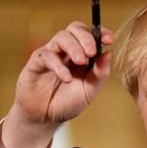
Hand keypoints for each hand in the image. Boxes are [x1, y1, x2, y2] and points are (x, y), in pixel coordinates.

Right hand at [0, 22, 114, 147]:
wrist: (45, 118)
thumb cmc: (67, 103)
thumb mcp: (89, 91)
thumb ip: (100, 74)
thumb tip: (109, 54)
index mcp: (82, 55)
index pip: (90, 35)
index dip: (100, 33)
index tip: (109, 39)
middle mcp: (66, 51)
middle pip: (75, 29)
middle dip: (86, 38)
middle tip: (91, 52)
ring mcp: (51, 54)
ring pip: (61, 37)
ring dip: (74, 48)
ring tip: (81, 62)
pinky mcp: (36, 62)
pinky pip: (48, 56)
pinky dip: (59, 66)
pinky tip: (66, 78)